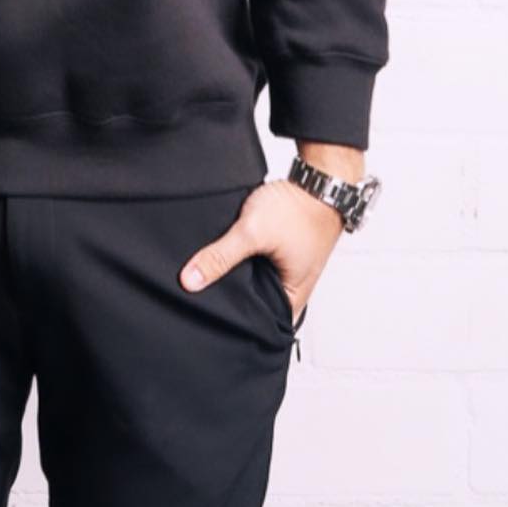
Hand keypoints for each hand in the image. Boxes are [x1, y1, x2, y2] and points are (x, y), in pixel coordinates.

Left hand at [177, 177, 345, 324]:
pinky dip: (240, 259)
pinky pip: (253, 265)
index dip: (229, 320)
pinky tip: (226, 251)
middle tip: (199, 290)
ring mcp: (284, 273)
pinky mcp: (277, 256)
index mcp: (290, 300)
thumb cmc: (300, 209)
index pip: (255, 326)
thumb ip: (221, 256)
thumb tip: (190, 280)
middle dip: (227, 296)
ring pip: (249, 283)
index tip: (203, 312)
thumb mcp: (253, 232)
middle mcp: (289, 291)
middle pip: (249, 304)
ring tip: (212, 269)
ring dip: (234, 275)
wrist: (317, 181)